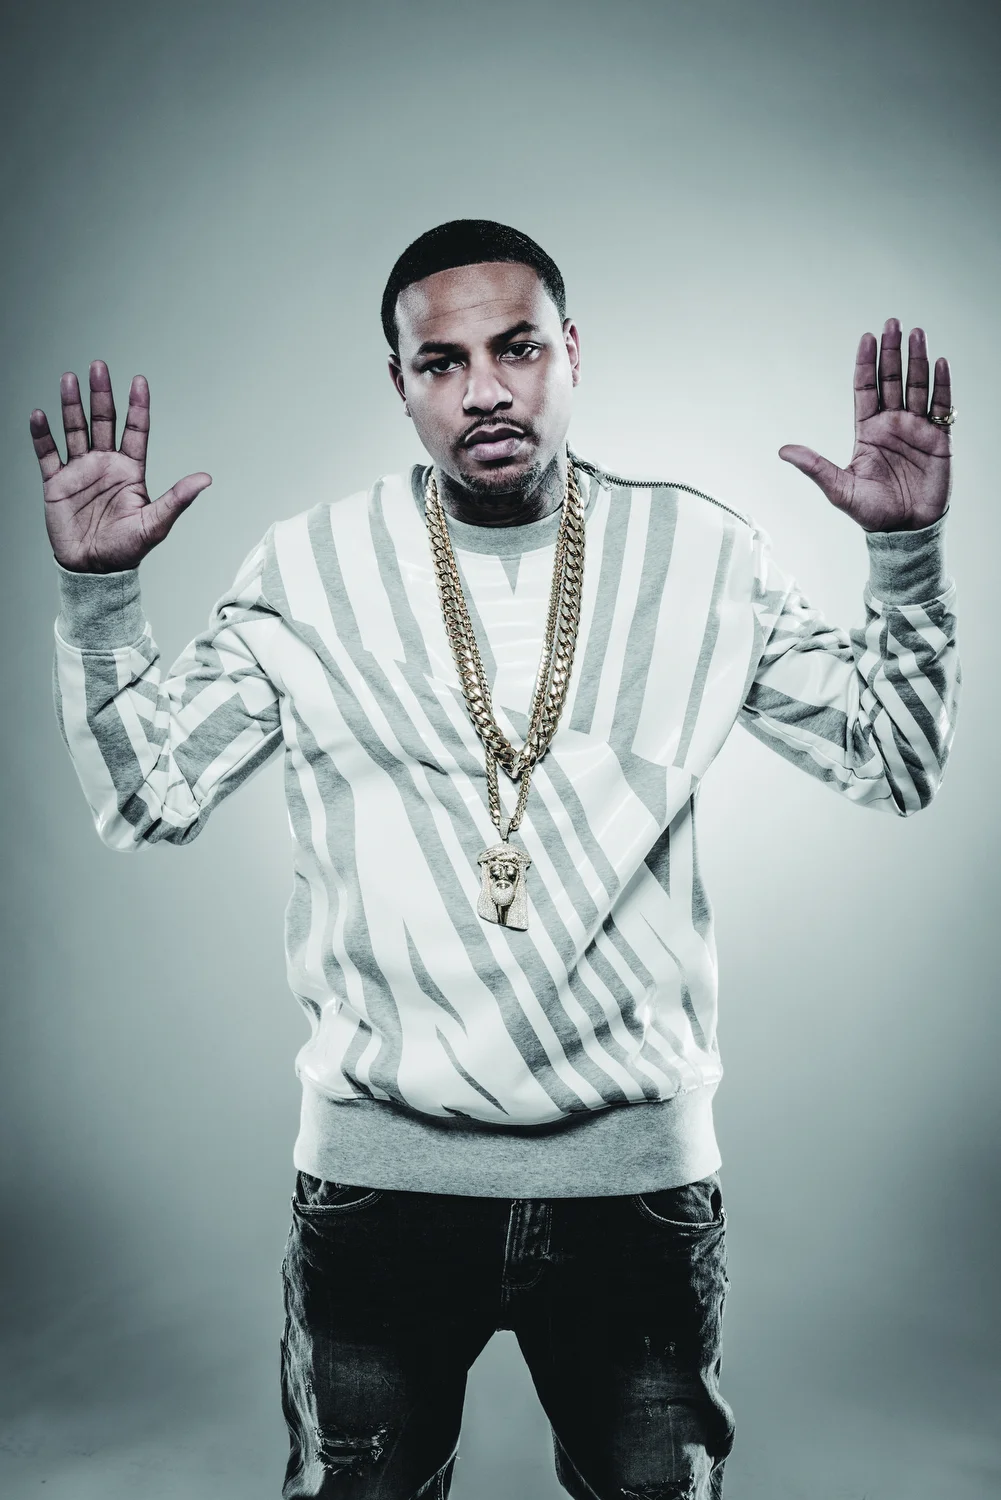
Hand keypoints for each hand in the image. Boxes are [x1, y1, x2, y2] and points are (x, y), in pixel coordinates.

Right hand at [30, 360, 211, 572]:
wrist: (94, 569)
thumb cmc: (127, 549)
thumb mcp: (156, 523)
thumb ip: (177, 498)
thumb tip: (206, 479)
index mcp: (130, 471)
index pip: (135, 430)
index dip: (137, 406)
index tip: (139, 380)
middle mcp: (105, 465)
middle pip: (102, 421)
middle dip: (100, 395)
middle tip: (98, 366)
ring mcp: (80, 471)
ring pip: (74, 430)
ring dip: (71, 405)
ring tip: (69, 379)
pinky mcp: (56, 483)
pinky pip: (47, 454)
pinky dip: (42, 435)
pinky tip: (40, 415)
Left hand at [779, 319, 951, 531]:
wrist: (905, 531)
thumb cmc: (871, 512)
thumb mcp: (839, 488)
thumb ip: (815, 466)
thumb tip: (783, 451)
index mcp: (867, 431)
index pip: (866, 388)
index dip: (866, 363)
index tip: (866, 337)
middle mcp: (892, 424)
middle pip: (892, 379)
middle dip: (892, 352)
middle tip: (892, 323)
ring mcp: (916, 429)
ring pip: (917, 386)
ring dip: (918, 360)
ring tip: (916, 333)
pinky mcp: (939, 439)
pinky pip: (941, 406)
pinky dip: (942, 385)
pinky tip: (940, 363)